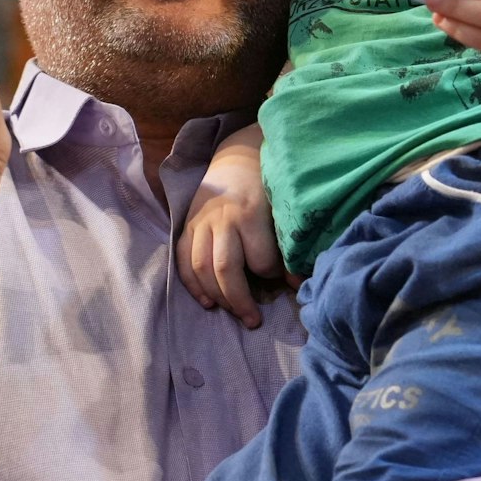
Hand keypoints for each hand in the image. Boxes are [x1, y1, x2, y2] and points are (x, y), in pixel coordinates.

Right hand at [177, 125, 283, 328]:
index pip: (261, 260)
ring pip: (201, 269)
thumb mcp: (282, 210)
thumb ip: (288, 244)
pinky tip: (207, 302)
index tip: (287, 285)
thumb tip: (299, 283)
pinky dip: (192, 285)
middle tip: (253, 320)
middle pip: (225, 269)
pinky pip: (182, 261)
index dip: (274, 277)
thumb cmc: (266, 189)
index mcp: (251, 214)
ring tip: (232, 313)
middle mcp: (223, 220)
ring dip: (216, 297)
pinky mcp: (186, 226)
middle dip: (240, 300)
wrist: (237, 160)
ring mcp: (201, 223)